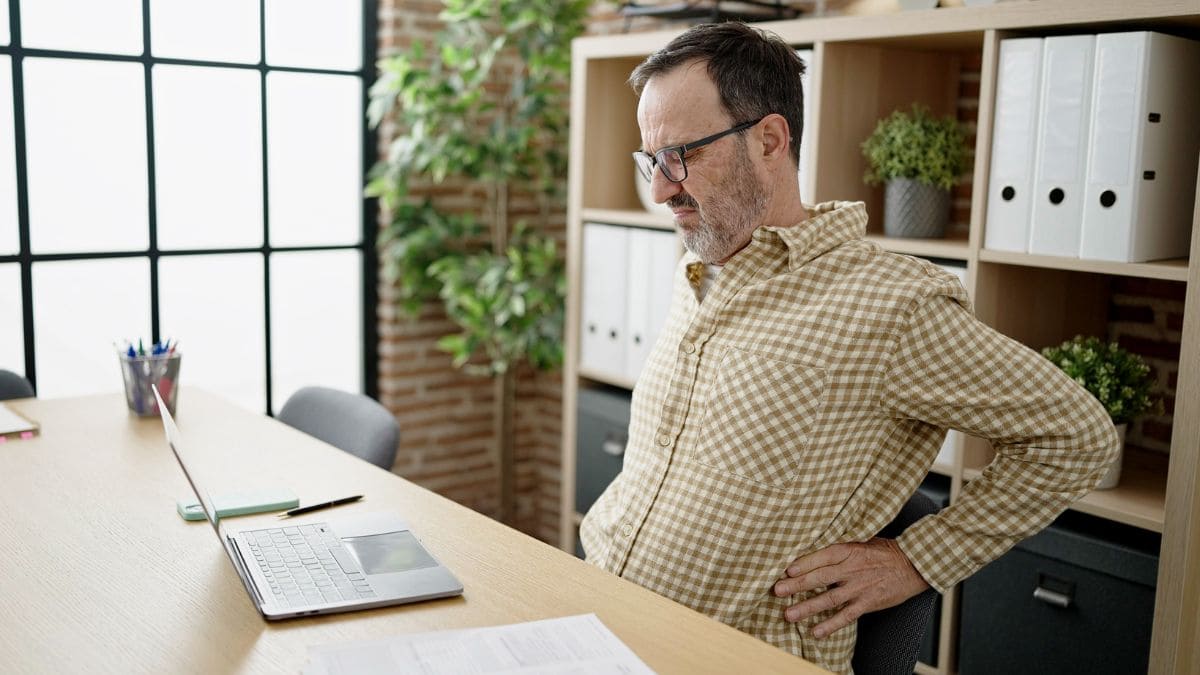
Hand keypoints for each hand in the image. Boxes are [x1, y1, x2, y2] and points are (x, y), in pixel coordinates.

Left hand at [772, 538, 929, 637]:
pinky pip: (847, 616)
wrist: (913, 564)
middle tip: (777, 591)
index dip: (804, 563)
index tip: (786, 570)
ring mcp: (859, 587)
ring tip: (789, 614)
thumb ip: (838, 546)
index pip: (822, 556)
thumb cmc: (883, 551)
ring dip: (807, 607)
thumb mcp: (860, 541)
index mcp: (848, 550)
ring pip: (829, 599)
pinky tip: (816, 632)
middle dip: (797, 585)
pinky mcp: (868, 602)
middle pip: (820, 578)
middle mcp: (851, 569)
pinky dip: (831, 625)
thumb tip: (811, 546)